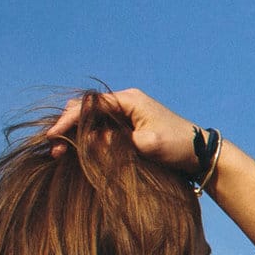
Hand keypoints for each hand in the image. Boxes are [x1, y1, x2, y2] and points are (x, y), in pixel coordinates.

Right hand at [46, 87, 199, 171]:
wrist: (201, 154)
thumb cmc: (179, 146)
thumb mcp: (148, 144)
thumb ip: (117, 141)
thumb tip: (91, 140)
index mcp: (129, 100)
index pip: (90, 105)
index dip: (69, 120)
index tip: (53, 136)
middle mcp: (125, 104)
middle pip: (86, 109)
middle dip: (67, 126)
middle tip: (54, 149)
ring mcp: (126, 116)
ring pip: (90, 121)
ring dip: (75, 134)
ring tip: (60, 153)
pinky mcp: (128, 129)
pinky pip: (100, 131)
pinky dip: (86, 140)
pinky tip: (75, 153)